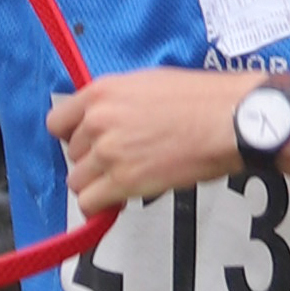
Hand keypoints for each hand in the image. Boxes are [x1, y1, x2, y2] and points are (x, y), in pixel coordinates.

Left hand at [50, 66, 244, 215]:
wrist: (232, 120)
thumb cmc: (204, 101)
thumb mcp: (149, 84)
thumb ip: (119, 103)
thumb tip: (112, 119)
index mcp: (102, 92)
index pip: (57, 122)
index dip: (73, 136)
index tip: (86, 144)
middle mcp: (98, 120)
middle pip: (72, 153)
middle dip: (93, 161)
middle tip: (119, 162)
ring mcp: (108, 152)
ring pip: (78, 180)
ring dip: (97, 185)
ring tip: (122, 181)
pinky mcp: (124, 181)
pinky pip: (89, 203)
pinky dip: (100, 207)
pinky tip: (118, 200)